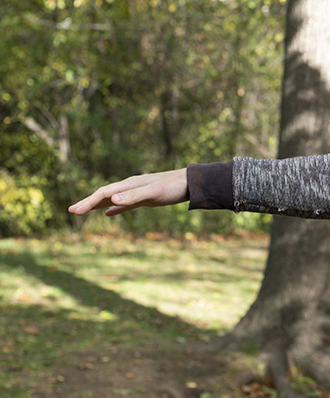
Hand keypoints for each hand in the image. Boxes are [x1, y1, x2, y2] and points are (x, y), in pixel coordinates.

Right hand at [68, 168, 188, 216]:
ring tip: (82, 211)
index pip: (103, 193)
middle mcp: (130, 187)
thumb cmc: (172, 187)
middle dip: (87, 203)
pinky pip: (124, 204)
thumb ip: (133, 196)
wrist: (189, 183)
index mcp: (129, 185)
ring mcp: (136, 192)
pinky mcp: (144, 198)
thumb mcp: (153, 193)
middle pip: (104, 195)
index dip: (88, 202)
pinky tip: (108, 214)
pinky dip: (114, 209)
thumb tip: (112, 201)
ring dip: (97, 205)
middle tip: (71, 211)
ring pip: (112, 199)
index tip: (74, 211)